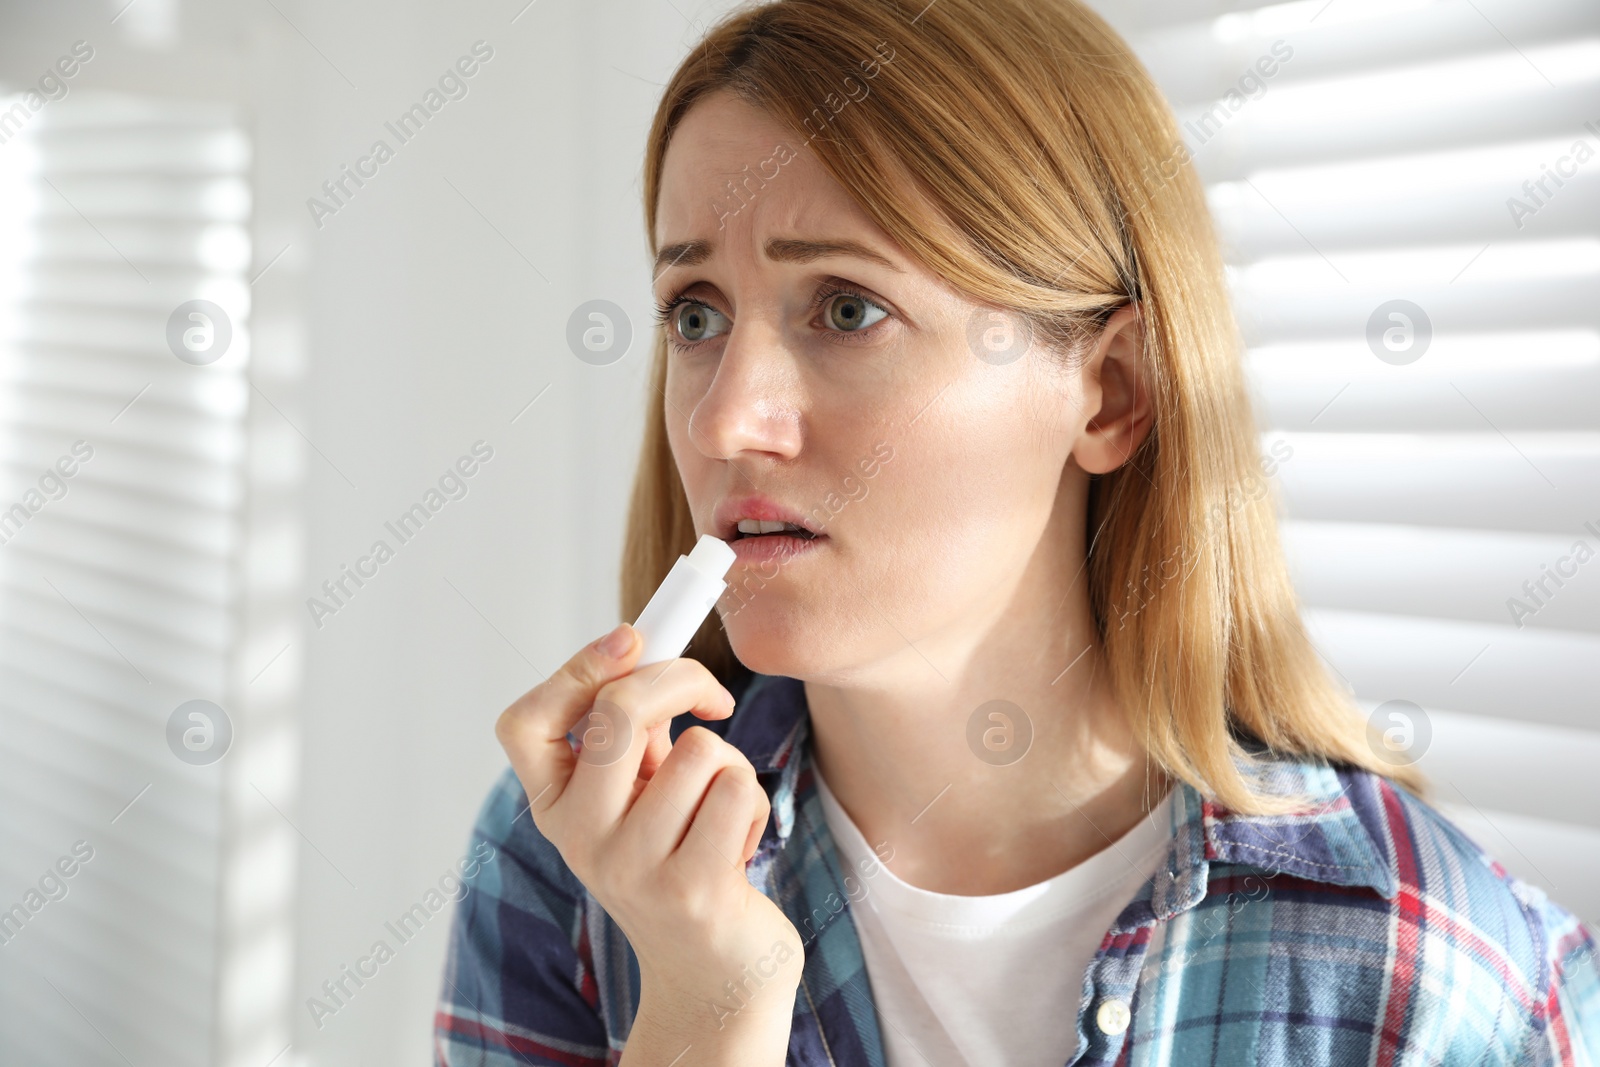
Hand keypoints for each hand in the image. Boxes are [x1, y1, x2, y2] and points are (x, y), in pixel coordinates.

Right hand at [495, 623, 802, 1059]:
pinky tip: (738, 843)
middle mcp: (580, 839)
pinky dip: (751, 799)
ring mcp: (633, 868)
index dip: (575, 669)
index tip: (630, 639)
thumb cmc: (679, 858)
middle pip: (617, 714)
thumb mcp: (640, 794)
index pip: (524, 723)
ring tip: (718, 808)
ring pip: (696, 749)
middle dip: (680, 679)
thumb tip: (641, 644)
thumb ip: (632, 731)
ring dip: (727, 762)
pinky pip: (735, 787)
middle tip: (711, 698)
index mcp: (555, 807)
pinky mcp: (693, 888)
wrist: (713, 970)